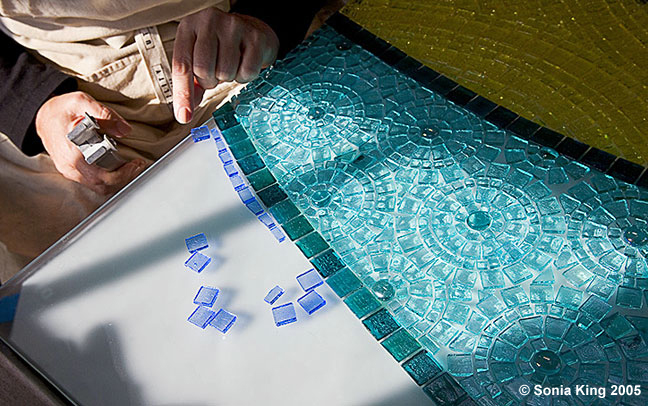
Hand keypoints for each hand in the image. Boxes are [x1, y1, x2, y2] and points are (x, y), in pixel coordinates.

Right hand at [35, 91, 144, 194]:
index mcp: (73, 153)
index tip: (137, 163)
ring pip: (98, 187)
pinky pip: (92, 184)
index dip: (124, 173)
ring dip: (118, 181)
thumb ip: (103, 113)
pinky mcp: (70, 172)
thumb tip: (125, 129)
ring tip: (131, 167)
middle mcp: (70, 166)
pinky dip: (108, 181)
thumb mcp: (81, 101)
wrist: (41, 116)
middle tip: (138, 165)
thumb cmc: (61, 110)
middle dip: (125, 177)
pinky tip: (119, 170)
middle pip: (103, 185)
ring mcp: (69, 171)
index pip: (103, 176)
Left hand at [172, 7, 278, 123]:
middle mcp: (209, 21)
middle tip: (216, 73)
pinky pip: (247, 71)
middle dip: (210, 80)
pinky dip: (245, 76)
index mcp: (189, 27)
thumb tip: (185, 113)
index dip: (183, 94)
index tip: (184, 116)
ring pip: (225, 71)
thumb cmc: (221, 47)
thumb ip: (190, 84)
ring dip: (228, 77)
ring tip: (230, 66)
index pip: (182, 65)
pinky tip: (244, 64)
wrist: (253, 29)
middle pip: (203, 69)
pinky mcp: (255, 37)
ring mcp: (233, 26)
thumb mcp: (199, 58)